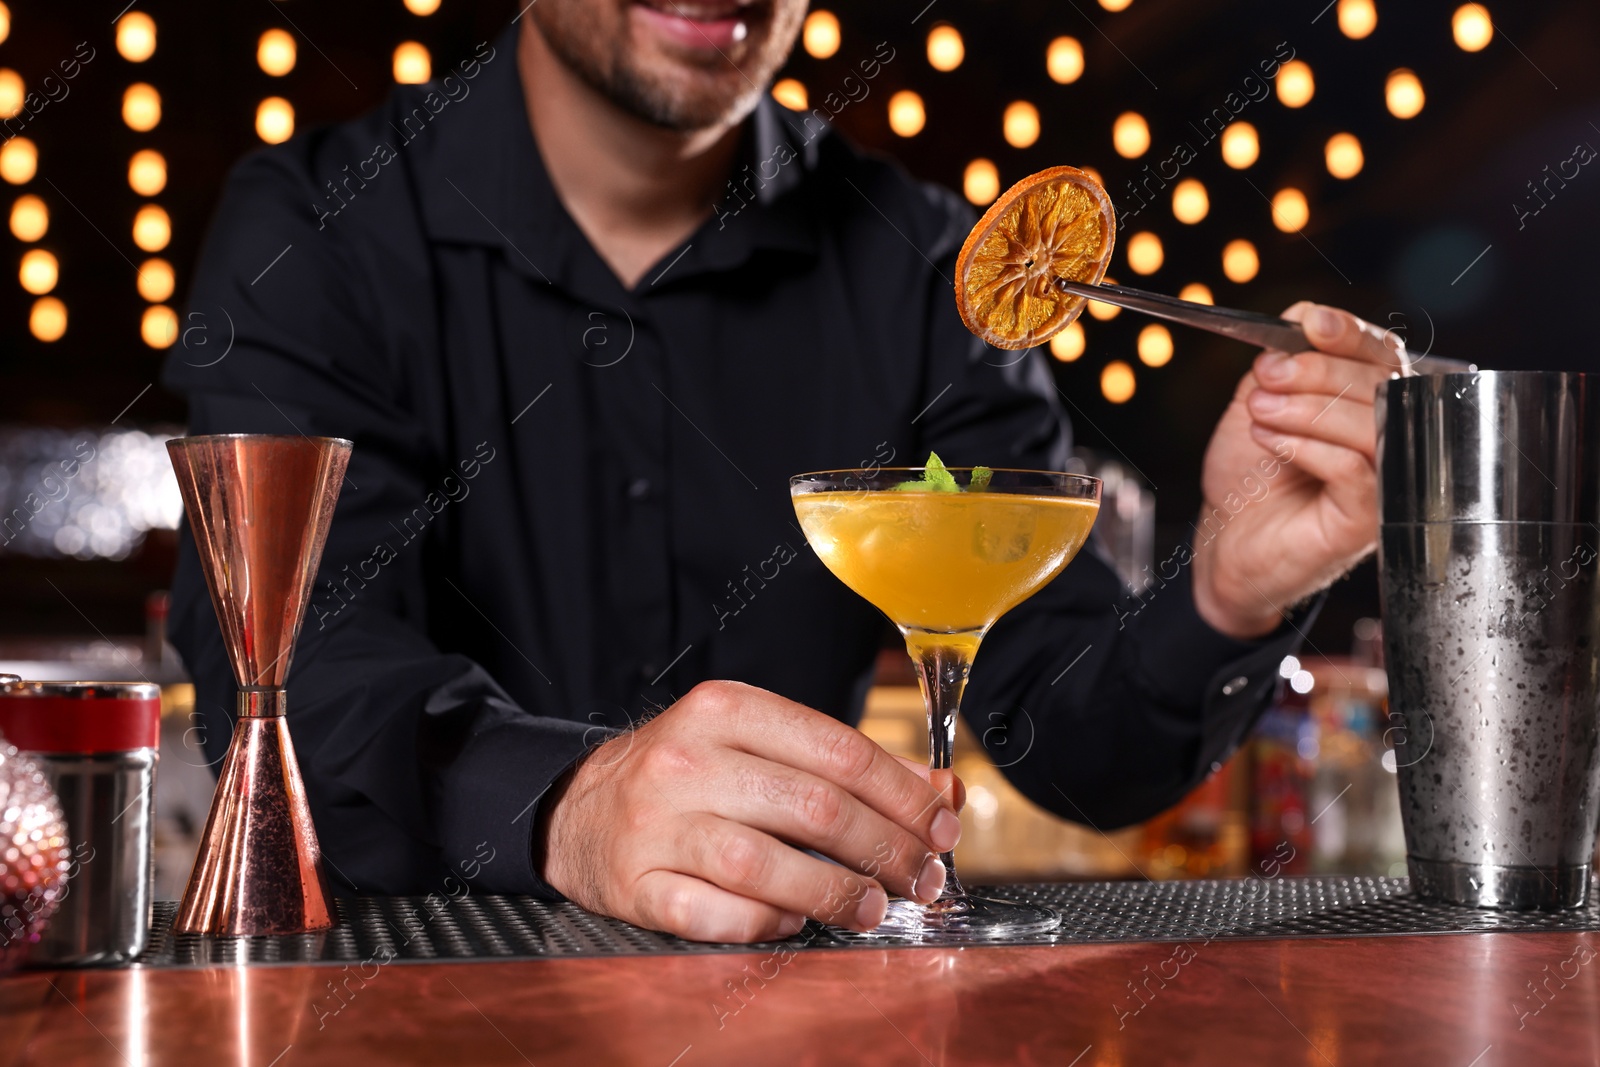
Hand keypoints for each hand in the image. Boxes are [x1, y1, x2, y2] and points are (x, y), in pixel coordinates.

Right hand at [537, 680, 963, 941]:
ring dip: (836, 893)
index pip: (838, 751)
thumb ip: (847, 763)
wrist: (572, 807)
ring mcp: (656, 823)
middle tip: (923, 878)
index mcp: (725, 709)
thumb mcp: (759, 744)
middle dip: (886, 849)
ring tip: (873, 907)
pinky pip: (715, 913)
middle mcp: (687, 759)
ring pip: (766, 863)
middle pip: (812, 806)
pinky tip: (796, 920)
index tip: (944, 827)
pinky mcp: (634, 883)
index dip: (904, 796)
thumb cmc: (686, 775)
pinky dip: (766, 922)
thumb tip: (942, 792)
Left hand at [1190, 303, 1403, 637]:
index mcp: (1371, 404)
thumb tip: (1304, 314)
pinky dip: (1308, 446)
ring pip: (1372, 425)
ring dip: (1309, 408)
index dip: (1351, 334)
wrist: (1226, 543)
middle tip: (1267, 373)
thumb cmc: (1250, 476)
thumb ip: (1283, 360)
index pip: (1382, 355)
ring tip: (1260, 408)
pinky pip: (1355, 471)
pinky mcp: (1367, 521)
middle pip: (1382, 384)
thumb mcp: (1259, 403)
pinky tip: (1271, 439)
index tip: (1311, 323)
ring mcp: (1386, 482)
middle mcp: (1391, 439)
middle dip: (1318, 370)